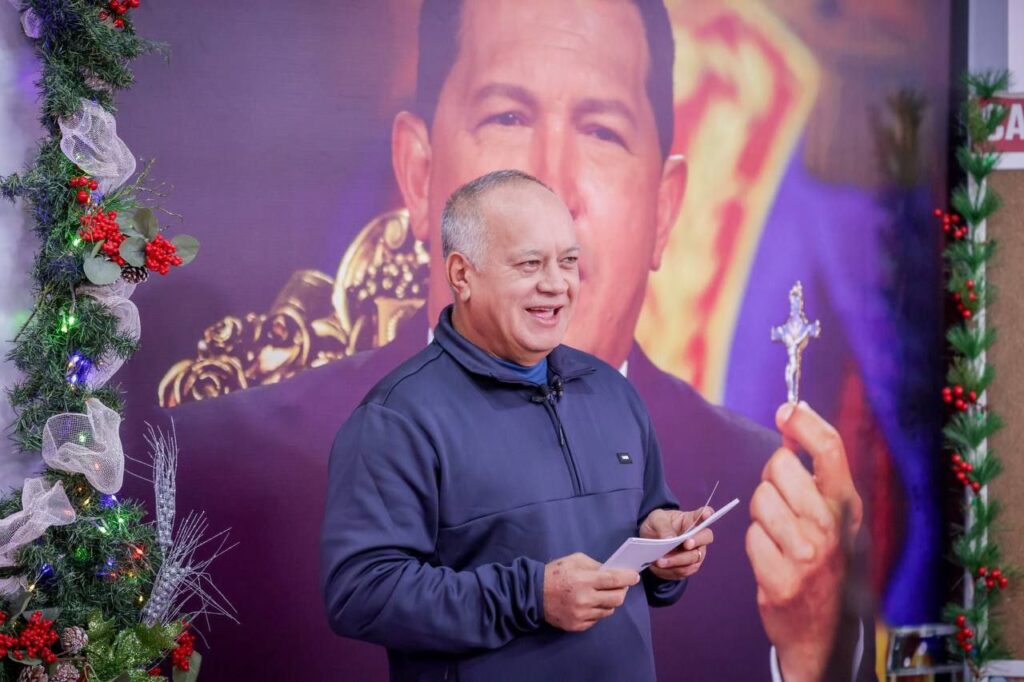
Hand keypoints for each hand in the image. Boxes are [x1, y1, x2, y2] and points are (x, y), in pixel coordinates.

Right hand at [543, 552, 638, 631]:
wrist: (533, 594)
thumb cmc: (555, 573)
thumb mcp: (574, 560)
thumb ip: (595, 565)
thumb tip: (612, 571)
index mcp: (584, 580)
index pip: (614, 580)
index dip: (627, 578)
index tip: (634, 577)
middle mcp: (585, 599)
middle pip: (616, 599)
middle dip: (622, 591)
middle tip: (620, 586)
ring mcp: (581, 615)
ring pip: (609, 610)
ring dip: (609, 601)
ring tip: (602, 594)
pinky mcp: (577, 626)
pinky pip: (597, 619)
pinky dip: (598, 610)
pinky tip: (590, 603)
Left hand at [639, 507, 713, 580]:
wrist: (649, 544)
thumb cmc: (656, 526)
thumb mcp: (655, 520)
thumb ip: (663, 526)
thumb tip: (670, 539)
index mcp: (690, 519)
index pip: (704, 514)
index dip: (707, 514)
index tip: (706, 514)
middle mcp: (697, 536)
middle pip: (705, 538)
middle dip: (696, 542)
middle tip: (685, 544)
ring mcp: (695, 552)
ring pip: (694, 559)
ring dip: (677, 561)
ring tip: (660, 561)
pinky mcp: (688, 567)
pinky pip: (684, 571)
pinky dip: (671, 570)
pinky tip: (660, 567)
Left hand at [745, 401, 862, 681]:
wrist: (824, 631)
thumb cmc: (825, 564)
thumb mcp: (833, 518)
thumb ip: (816, 475)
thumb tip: (794, 418)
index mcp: (847, 508)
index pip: (830, 450)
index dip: (805, 422)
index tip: (786, 409)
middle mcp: (831, 528)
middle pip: (780, 466)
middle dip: (772, 479)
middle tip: (783, 504)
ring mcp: (807, 555)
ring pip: (760, 500)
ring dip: (762, 517)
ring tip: (780, 538)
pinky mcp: (781, 579)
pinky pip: (750, 537)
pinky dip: (756, 546)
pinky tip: (773, 562)